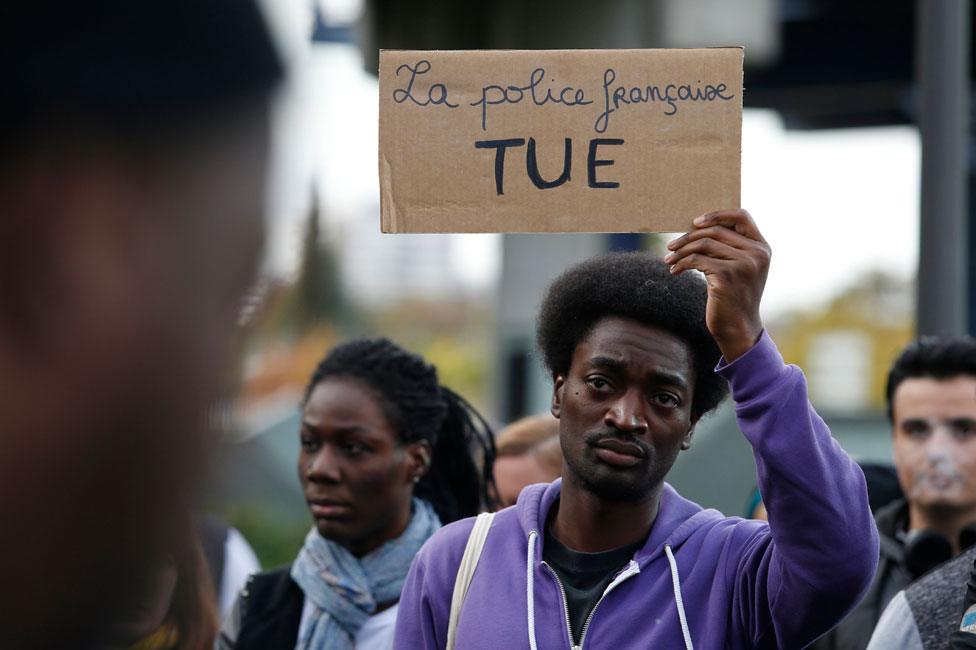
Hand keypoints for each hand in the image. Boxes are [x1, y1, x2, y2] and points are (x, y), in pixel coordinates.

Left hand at [664, 209, 769, 361]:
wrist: (738, 329)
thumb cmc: (733, 299)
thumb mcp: (738, 270)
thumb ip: (729, 249)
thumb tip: (698, 228)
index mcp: (762, 248)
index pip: (742, 216)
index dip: (718, 214)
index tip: (695, 222)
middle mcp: (757, 253)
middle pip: (715, 231)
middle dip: (689, 237)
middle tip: (671, 246)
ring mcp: (744, 264)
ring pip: (704, 243)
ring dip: (681, 250)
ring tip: (669, 259)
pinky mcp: (728, 275)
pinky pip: (697, 260)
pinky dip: (681, 263)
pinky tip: (673, 270)